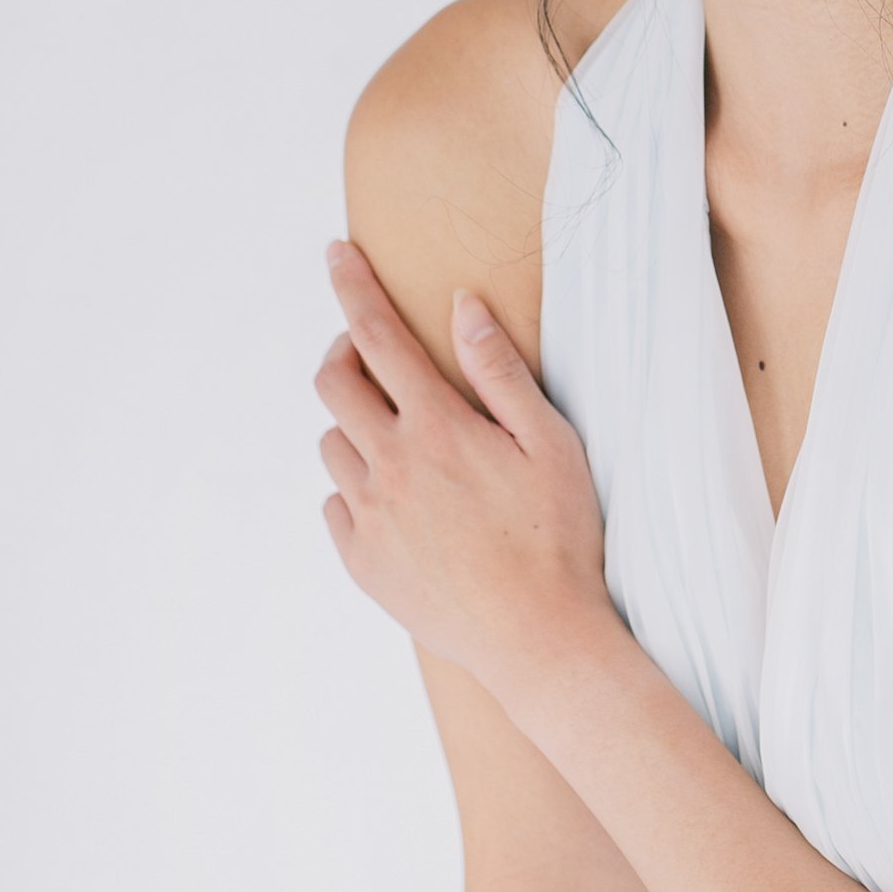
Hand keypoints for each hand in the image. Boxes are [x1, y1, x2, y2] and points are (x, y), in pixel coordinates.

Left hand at [316, 243, 613, 701]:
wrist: (538, 639)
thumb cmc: (560, 538)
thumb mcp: (550, 444)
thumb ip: (499, 371)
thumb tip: (462, 306)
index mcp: (436, 429)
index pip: (377, 336)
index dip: (353, 287)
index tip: (335, 252)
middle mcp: (388, 467)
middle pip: (332, 384)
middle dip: (345, 354)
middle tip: (373, 357)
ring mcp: (369, 518)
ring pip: (332, 445)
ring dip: (354, 425)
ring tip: (400, 439)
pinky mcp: (363, 562)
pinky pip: (335, 505)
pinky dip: (355, 488)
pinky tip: (397, 501)